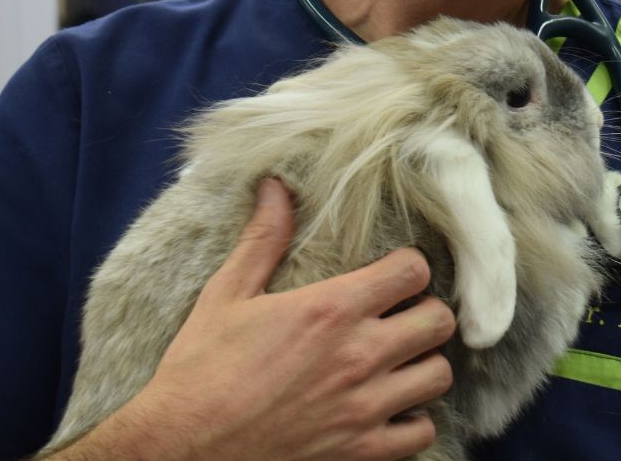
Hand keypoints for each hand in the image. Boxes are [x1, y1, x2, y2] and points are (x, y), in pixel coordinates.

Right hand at [56, 179, 453, 460]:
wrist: (181, 447)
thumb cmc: (200, 369)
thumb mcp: (227, 294)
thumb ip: (263, 238)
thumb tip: (276, 186)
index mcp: (330, 309)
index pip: (413, 271)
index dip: (408, 267)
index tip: (393, 274)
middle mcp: (357, 355)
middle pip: (439, 321)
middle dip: (425, 311)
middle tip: (402, 316)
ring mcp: (363, 407)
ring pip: (438, 376)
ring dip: (423, 364)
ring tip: (399, 360)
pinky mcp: (359, 451)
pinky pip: (421, 433)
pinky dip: (412, 420)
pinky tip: (389, 408)